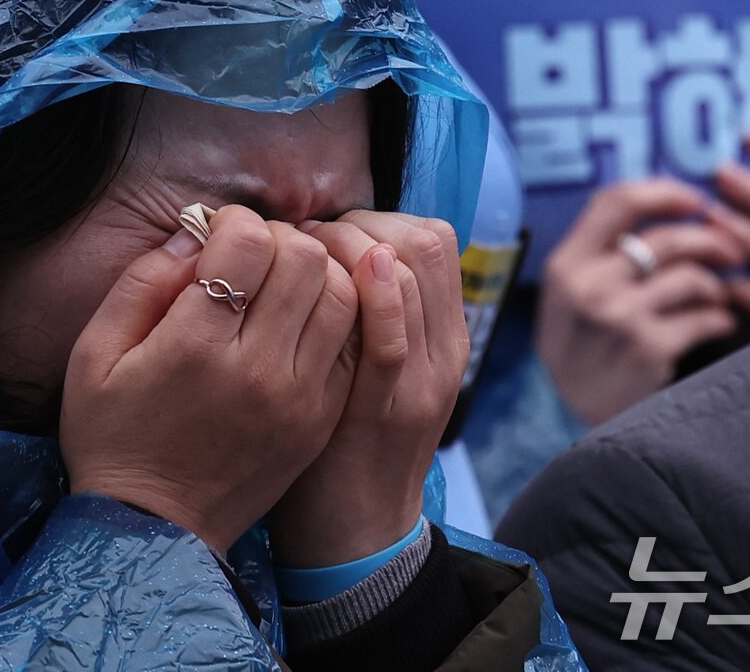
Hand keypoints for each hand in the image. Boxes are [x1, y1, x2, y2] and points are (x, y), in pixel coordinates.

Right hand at [60, 205, 358, 553]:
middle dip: (279, 238)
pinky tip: (304, 316)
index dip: (235, 221)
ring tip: (284, 278)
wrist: (153, 531)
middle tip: (251, 253)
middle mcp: (258, 369)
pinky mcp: (322, 418)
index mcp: (196, 347)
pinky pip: (355, 342)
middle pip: (305, 259)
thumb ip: (142, 282)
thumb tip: (194, 233)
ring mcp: (300, 397)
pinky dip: (337, 314)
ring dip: (317, 270)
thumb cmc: (114, 436)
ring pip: (344, 294)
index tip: (217, 233)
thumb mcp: (95, 355)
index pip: (251, 243)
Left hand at [269, 211, 468, 567]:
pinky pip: (392, 336)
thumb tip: (342, 247)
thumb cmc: (348, 437)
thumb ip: (375, 312)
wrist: (357, 530)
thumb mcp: (377, 366)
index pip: (433, 237)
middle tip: (311, 246)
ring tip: (305, 264)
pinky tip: (346, 278)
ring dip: (349, 246)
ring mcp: (420, 378)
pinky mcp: (385, 409)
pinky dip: (375, 295)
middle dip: (361, 224)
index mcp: (444, 336)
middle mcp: (443, 349)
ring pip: (410, 271)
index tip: (330, 237)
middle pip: (424, 241)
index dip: (378, 218)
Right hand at [538, 179, 745, 425]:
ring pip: (691, 276)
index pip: (617, 201)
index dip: (665, 192)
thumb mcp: (569, 296)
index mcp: (565, 264)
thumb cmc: (585, 350)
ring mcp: (618, 318)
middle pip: (666, 237)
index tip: (696, 200)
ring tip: (718, 299)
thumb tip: (671, 205)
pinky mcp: (649, 350)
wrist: (580, 425)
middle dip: (711, 239)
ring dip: (717, 285)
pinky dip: (720, 318)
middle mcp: (588, 286)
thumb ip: (602, 253)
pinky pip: (705, 317)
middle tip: (733, 251)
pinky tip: (717, 326)